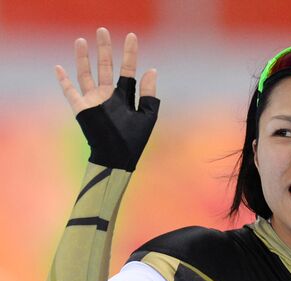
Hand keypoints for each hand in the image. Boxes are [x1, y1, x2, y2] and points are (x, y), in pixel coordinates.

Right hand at [55, 27, 159, 170]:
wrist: (117, 159)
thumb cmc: (134, 141)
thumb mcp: (148, 116)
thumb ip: (150, 94)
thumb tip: (152, 70)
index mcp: (125, 96)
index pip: (128, 70)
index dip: (130, 54)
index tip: (132, 37)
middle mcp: (109, 96)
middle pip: (105, 67)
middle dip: (104, 49)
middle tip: (103, 30)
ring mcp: (94, 101)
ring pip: (87, 74)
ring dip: (83, 58)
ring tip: (81, 40)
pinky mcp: (82, 109)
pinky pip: (70, 92)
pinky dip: (64, 81)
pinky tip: (59, 68)